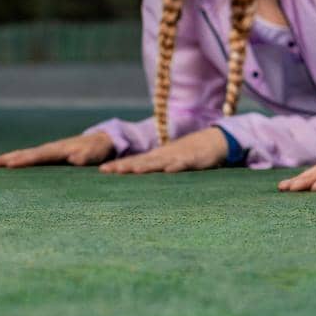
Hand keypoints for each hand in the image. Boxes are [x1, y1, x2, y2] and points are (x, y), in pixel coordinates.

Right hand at [0, 132, 114, 168]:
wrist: (101, 140)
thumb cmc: (97, 149)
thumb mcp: (93, 153)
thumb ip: (84, 157)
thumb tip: (74, 160)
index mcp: (57, 150)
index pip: (37, 156)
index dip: (24, 161)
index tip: (9, 165)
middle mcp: (47, 149)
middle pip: (21, 154)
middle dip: (3, 159)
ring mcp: (45, 152)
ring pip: (20, 155)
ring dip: (3, 159)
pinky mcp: (45, 156)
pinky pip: (25, 159)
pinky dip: (11, 161)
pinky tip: (1, 166)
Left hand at [98, 128, 228, 174]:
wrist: (214, 140)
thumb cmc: (189, 153)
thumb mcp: (169, 160)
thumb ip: (155, 167)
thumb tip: (136, 174)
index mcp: (157, 157)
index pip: (135, 161)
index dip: (119, 165)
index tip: (101, 170)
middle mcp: (164, 156)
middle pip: (142, 161)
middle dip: (125, 166)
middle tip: (106, 170)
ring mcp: (178, 156)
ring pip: (159, 162)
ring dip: (145, 166)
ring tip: (130, 170)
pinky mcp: (193, 159)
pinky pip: (184, 163)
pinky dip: (176, 166)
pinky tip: (168, 171)